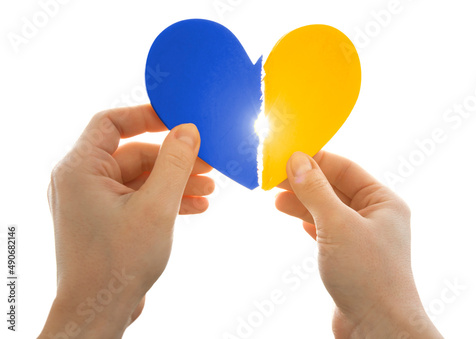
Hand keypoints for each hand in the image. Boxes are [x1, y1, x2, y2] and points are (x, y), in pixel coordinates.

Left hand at [39, 105, 213, 338]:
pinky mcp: (107, 220)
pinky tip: (196, 206)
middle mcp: (82, 182)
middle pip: (134, 153)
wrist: (99, 312)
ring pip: (141, 178)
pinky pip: (139, 198)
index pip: (110, 123)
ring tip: (209, 188)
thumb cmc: (119, 263)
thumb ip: (174, 163)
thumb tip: (188, 130)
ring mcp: (94, 202)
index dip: (145, 116)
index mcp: (81, 169)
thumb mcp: (156, 207)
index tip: (178, 119)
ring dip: (175, 181)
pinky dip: (165, 199)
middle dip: (173, 159)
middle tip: (207, 163)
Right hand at [276, 151, 442, 338]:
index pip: (345, 168)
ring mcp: (362, 237)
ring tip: (276, 199)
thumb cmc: (367, 275)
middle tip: (274, 178)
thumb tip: (297, 160)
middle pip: (334, 188)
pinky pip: (326, 229)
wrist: (377, 328)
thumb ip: (316, 191)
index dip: (316, 160)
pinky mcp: (349, 256)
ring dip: (303, 203)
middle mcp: (375, 216)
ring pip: (327, 209)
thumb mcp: (337, 225)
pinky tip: (296, 220)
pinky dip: (309, 222)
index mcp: (383, 201)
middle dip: (305, 182)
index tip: (287, 155)